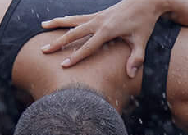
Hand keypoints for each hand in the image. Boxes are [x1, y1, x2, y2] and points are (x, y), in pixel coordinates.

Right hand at [41, 0, 164, 75]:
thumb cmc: (144, 22)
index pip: (89, 46)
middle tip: (44, 50)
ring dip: (57, 24)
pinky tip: (59, 21)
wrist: (145, 1)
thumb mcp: (141, 41)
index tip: (64, 65)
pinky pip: (79, 17)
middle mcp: (99, 22)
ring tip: (43, 25)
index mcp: (108, 30)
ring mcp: (97, 16)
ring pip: (73, 20)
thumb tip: (130, 75)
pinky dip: (68, 19)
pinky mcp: (98, 14)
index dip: (76, 56)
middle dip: (59, 43)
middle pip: (74, 33)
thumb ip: (136, 58)